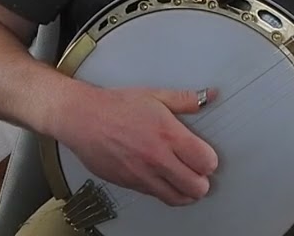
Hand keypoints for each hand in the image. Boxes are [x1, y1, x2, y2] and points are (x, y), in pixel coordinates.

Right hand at [57, 85, 218, 205]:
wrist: (82, 119)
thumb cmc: (115, 106)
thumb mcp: (155, 96)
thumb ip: (186, 99)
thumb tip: (210, 95)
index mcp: (169, 135)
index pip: (206, 162)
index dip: (211, 161)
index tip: (206, 156)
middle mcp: (158, 159)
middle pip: (196, 187)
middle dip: (203, 181)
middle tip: (198, 171)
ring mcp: (143, 175)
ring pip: (177, 198)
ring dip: (186, 192)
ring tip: (184, 179)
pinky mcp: (130, 184)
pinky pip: (156, 196)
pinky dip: (165, 191)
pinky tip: (164, 178)